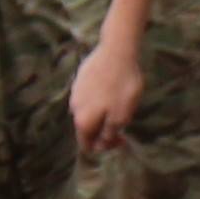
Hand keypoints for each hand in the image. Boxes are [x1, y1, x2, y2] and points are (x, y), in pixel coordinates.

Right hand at [70, 35, 147, 155]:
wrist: (117, 51)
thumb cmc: (122, 86)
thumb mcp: (121, 117)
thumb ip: (109, 134)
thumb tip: (102, 144)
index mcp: (83, 121)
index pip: (87, 145)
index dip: (105, 147)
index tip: (122, 138)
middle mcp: (74, 108)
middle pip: (87, 128)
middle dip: (104, 130)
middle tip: (124, 121)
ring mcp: (76, 92)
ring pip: (88, 111)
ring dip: (102, 113)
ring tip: (121, 103)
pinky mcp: (81, 78)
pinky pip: (89, 96)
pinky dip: (100, 98)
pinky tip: (113, 89)